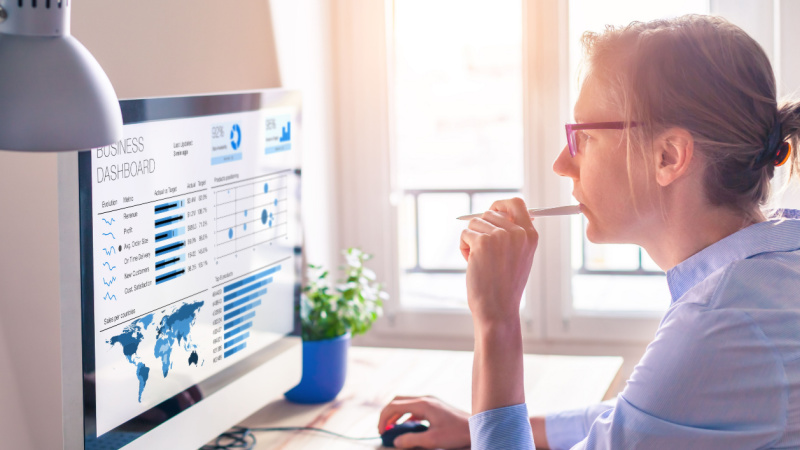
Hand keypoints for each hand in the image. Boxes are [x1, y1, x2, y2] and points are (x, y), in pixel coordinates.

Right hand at [378, 396, 470, 448]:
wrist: (476, 427)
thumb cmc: (457, 433)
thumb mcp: (432, 440)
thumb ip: (411, 440)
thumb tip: (396, 441)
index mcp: (423, 404)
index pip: (394, 405)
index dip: (383, 418)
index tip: (380, 431)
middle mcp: (425, 399)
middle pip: (398, 401)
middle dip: (387, 414)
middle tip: (383, 429)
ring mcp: (430, 401)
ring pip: (406, 403)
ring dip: (396, 415)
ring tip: (392, 429)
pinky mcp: (434, 406)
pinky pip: (414, 408)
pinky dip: (406, 416)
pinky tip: (407, 428)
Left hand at [459, 198, 537, 325]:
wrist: (498, 309)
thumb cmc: (505, 286)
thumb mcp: (519, 257)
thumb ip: (513, 234)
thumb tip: (497, 211)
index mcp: (530, 235)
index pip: (516, 203)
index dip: (500, 205)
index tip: (492, 210)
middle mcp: (517, 232)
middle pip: (489, 213)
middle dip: (481, 229)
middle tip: (483, 252)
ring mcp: (500, 236)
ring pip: (474, 223)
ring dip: (471, 240)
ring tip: (480, 261)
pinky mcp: (482, 242)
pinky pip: (465, 234)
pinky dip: (464, 248)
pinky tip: (472, 264)